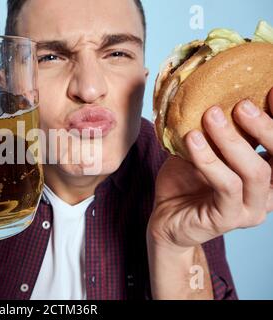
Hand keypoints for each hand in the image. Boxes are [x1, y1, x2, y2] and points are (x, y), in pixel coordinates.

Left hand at [149, 88, 272, 250]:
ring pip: (256, 172)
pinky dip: (209, 160)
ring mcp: (251, 209)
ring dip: (233, 140)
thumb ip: (220, 132)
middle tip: (242, 104)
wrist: (165, 218)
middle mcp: (267, 193)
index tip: (271, 90)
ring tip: (212, 115)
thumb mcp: (204, 149)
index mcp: (266, 174)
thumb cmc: (185, 181)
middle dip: (266, 127)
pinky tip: (193, 139)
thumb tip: (221, 97)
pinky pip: (226, 185)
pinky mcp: (229, 219)